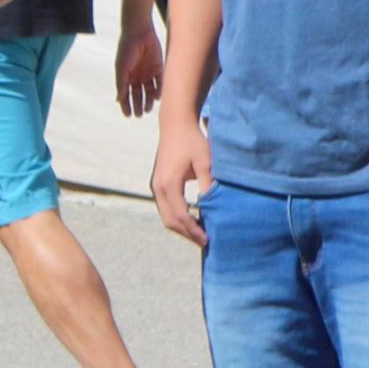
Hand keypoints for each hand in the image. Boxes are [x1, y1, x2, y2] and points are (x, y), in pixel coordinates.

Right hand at [113, 19, 165, 118]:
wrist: (140, 32)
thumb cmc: (127, 49)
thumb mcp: (121, 67)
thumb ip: (121, 83)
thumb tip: (118, 99)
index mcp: (126, 77)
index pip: (126, 95)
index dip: (126, 105)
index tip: (128, 115)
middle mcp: (137, 77)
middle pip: (138, 95)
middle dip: (138, 106)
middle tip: (139, 115)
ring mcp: (148, 73)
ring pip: (149, 91)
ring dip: (148, 101)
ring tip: (148, 109)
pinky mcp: (158, 68)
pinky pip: (159, 83)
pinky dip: (158, 91)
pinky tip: (157, 98)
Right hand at [151, 117, 210, 246]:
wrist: (175, 125)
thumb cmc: (193, 142)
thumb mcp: (206, 163)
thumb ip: (208, 186)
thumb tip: (213, 209)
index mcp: (169, 184)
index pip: (181, 215)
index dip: (194, 230)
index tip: (208, 239)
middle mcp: (158, 188)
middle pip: (170, 221)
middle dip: (187, 234)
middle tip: (205, 242)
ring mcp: (155, 186)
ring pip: (166, 216)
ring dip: (182, 228)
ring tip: (199, 235)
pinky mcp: (158, 185)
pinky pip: (165, 208)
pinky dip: (177, 218)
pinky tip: (192, 221)